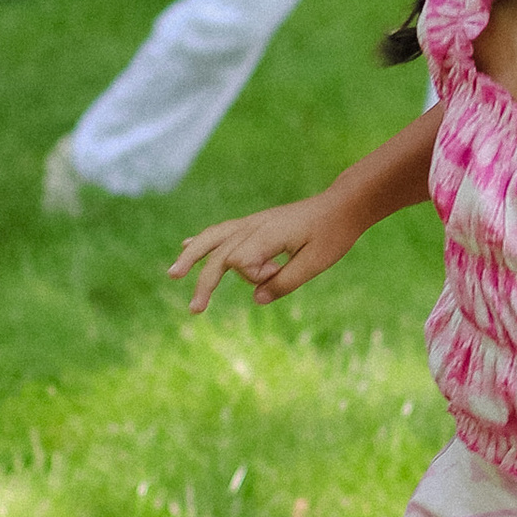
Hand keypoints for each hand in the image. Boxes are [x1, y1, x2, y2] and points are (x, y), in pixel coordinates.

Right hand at [168, 193, 354, 312]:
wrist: (343, 205)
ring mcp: (253, 222)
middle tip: (195, 310)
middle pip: (219, 253)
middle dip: (205, 281)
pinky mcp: (256, 224)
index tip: (276, 272)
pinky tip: (187, 245)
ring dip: (194, 256)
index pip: (240, 260)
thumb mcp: (316, 263)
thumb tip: (257, 299)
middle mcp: (255, 225)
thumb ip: (286, 282)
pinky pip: (223, 232)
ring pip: (214, 238)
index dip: (252, 275)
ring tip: (173, 274)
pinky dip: (205, 241)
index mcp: (268, 233)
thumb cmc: (333, 234)